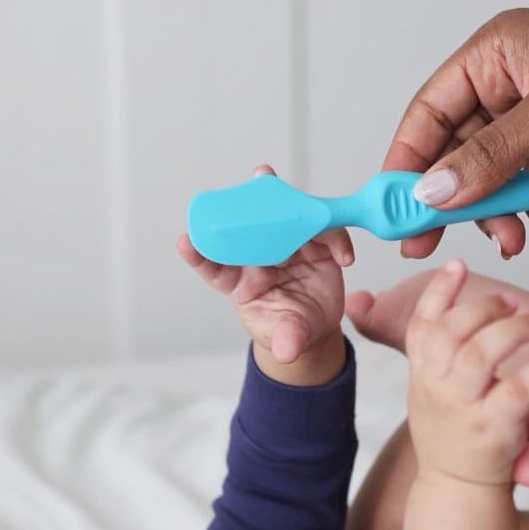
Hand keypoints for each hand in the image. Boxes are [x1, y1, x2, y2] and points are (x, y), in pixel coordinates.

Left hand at [178, 167, 353, 381]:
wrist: (315, 331)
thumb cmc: (288, 331)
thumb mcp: (286, 340)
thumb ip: (287, 341)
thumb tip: (288, 351)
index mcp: (240, 283)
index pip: (214, 266)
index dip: (199, 254)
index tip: (184, 243)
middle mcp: (261, 258)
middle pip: (247, 227)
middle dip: (240, 204)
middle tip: (242, 183)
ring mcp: (288, 248)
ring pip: (284, 217)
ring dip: (282, 199)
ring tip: (268, 178)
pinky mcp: (316, 247)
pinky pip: (326, 232)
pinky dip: (336, 237)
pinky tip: (344, 257)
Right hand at [384, 6, 528, 258]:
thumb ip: (491, 158)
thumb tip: (433, 192)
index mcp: (496, 57)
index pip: (428, 114)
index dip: (405, 163)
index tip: (391, 208)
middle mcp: (510, 91)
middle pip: (456, 159)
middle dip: (456, 203)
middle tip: (430, 244)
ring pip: (496, 187)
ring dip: (510, 214)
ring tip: (521, 234)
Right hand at [404, 259, 528, 486]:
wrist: (456, 489)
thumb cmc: (450, 436)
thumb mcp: (428, 392)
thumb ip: (432, 355)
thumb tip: (437, 310)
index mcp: (420, 375)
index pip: (422, 324)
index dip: (439, 291)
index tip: (459, 263)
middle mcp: (435, 389)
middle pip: (454, 332)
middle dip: (486, 308)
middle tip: (515, 302)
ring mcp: (462, 408)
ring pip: (483, 352)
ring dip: (516, 329)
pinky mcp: (493, 428)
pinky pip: (522, 386)